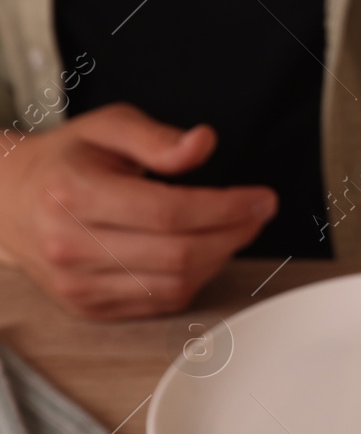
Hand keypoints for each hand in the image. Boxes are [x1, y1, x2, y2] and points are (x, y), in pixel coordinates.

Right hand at [0, 104, 276, 318]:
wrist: (6, 200)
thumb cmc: (64, 160)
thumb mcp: (106, 126)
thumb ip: (156, 137)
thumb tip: (202, 144)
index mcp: (75, 194)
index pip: (169, 212)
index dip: (227, 208)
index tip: (263, 199)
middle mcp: (71, 245)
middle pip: (178, 254)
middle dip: (234, 234)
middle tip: (258, 214)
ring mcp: (77, 283)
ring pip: (174, 284)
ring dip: (220, 258)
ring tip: (235, 229)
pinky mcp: (88, 307)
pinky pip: (160, 301)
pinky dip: (194, 278)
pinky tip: (204, 251)